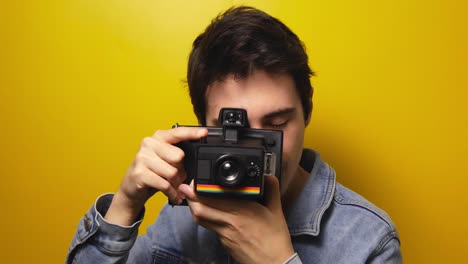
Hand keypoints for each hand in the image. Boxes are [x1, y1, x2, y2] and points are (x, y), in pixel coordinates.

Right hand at [105, 126, 207, 225]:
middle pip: (178, 156)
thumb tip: (196, 160)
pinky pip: (164, 184)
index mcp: (158, 137)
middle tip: (178, 178)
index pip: (178, 133)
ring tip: (175, 187)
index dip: (192, 133)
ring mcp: (142, 158)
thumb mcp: (166, 160)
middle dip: (182, 170)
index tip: (204, 133)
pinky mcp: (139, 173)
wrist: (131, 188)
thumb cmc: (153, 172)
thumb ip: (178, 155)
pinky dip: (172, 193)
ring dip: (177, 184)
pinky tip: (173, 195)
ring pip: (172, 172)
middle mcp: (149, 144)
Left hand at [179, 176, 294, 263]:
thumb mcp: (276, 211)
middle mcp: (230, 222)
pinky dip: (205, 218)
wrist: (274, 263)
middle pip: (201, 209)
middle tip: (184, 188)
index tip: (195, 181)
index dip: (201, 189)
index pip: (215, 198)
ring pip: (201, 220)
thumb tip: (269, 176)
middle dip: (190, 197)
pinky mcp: (223, 243)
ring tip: (190, 198)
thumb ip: (272, 190)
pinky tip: (207, 213)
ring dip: (193, 208)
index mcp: (243, 211)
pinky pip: (210, 228)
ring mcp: (224, 234)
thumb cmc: (275, 239)